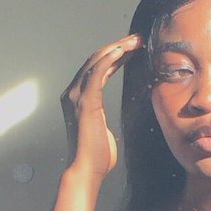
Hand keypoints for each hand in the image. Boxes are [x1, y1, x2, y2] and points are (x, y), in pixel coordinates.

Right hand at [60, 34, 140, 178]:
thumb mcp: (101, 129)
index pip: (95, 68)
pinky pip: (96, 74)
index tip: (131, 47)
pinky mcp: (85, 103)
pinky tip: (121, 51)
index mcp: (77, 98)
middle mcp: (73, 93)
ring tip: (135, 41)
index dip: (113, 55)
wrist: (86, 171)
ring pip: (96, 62)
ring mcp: (77, 97)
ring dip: (116, 48)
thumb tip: (110, 120)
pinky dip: (108, 59)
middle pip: (95, 60)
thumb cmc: (96, 156)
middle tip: (137, 38)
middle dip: (117, 46)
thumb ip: (101, 117)